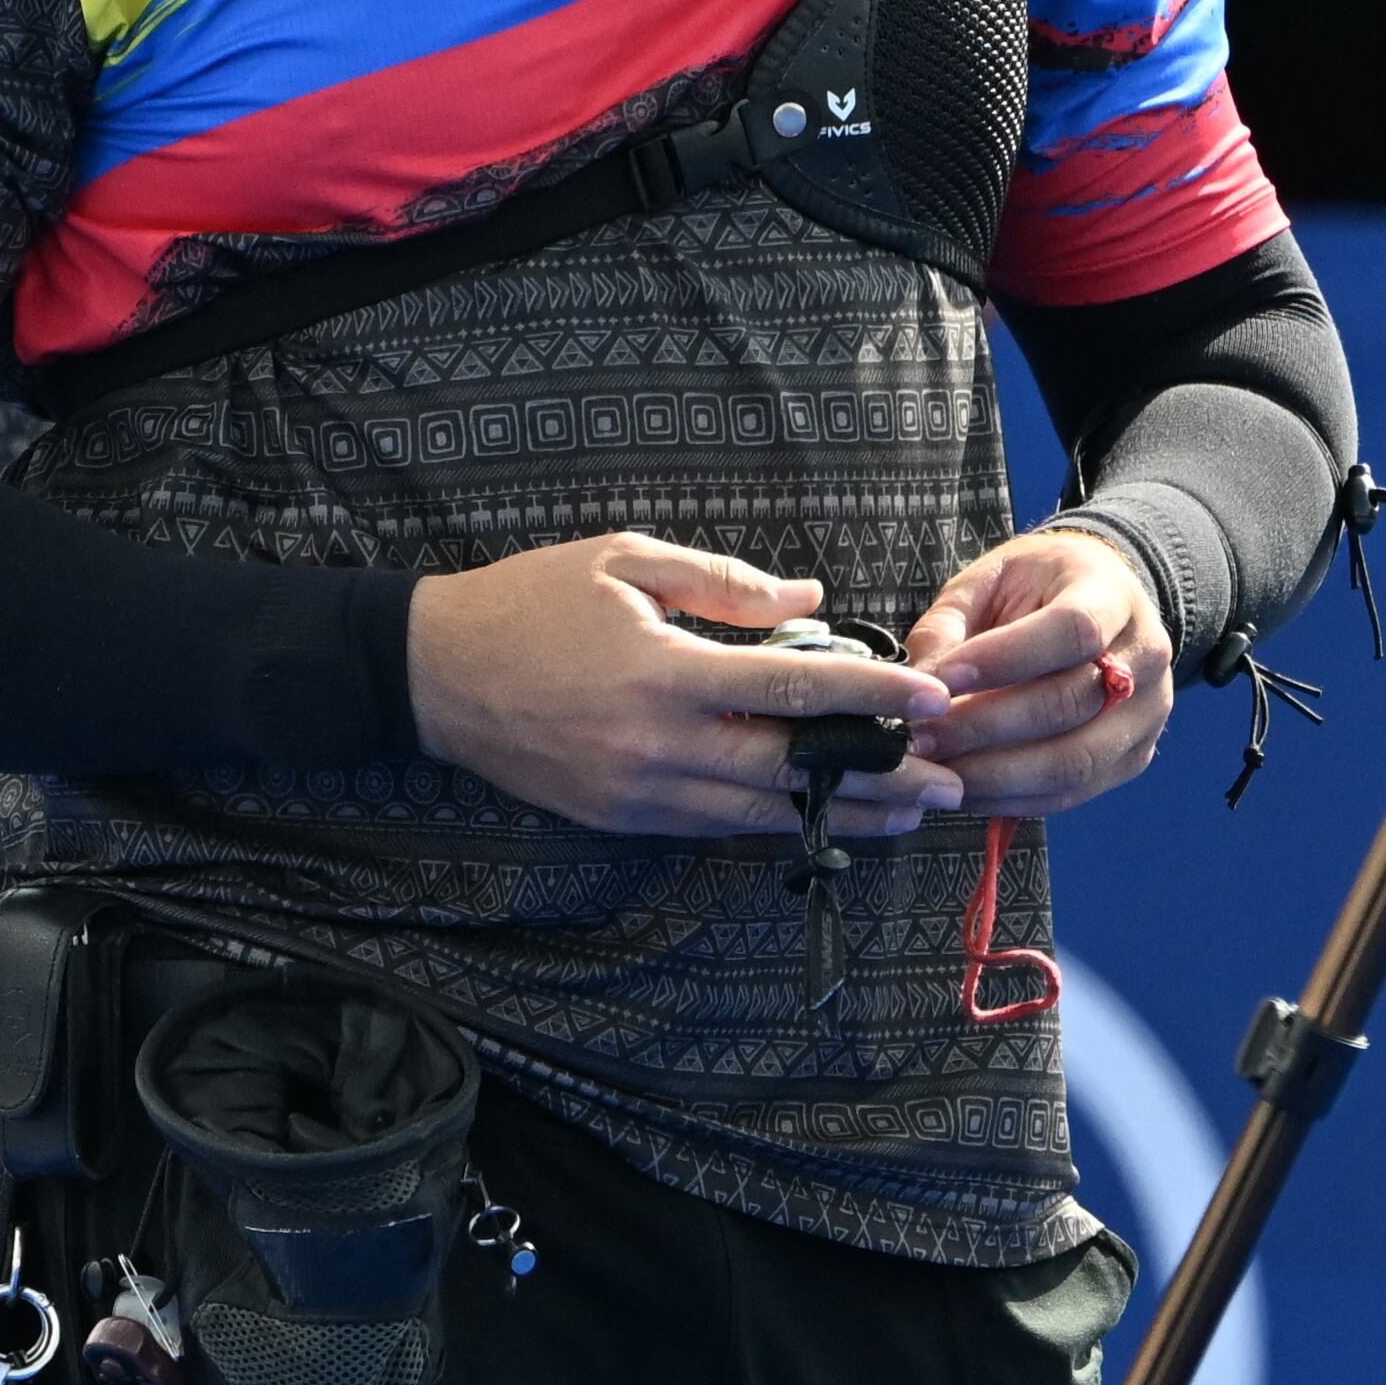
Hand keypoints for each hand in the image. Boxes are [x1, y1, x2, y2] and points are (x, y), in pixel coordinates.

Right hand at [407, 533, 958, 837]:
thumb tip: (812, 600)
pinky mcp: (619, 818)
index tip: (933, 700)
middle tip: (951, 781)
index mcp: (667, 672)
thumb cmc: (530, 600)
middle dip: (880, 779)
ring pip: (761, 814)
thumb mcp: (624, 560)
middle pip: (793, 773)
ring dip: (840, 816)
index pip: (795, 687)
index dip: (872, 695)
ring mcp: (639, 792)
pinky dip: (772, 822)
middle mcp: (660, 744)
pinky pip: (712, 824)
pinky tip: (816, 818)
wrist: (434, 672)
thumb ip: (723, 582)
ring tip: (908, 813)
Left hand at [904, 527, 1172, 813]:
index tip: (944, 678)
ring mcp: (1145, 715)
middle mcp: (1144, 657)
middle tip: (922, 735)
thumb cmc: (1037, 587)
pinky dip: (1012, 799)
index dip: (1006, 658)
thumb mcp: (990, 579)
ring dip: (995, 774)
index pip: (1073, 630)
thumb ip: (951, 623)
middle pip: (1069, 704)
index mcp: (1111, 593)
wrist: (1099, 605)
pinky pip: (1071, 794)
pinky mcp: (1132, 759)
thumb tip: (920, 682)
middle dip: (985, 726)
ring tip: (937, 768)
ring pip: (1074, 762)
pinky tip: (965, 789)